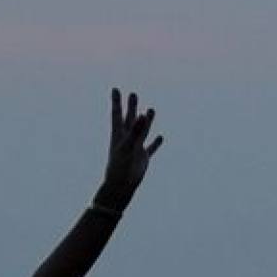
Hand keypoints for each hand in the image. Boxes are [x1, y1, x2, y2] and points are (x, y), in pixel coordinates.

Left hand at [98, 87, 162, 210]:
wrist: (121, 186)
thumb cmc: (120, 167)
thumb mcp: (128, 146)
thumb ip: (135, 130)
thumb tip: (143, 115)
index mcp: (119, 135)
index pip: (117, 114)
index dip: (117, 102)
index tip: (115, 90)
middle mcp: (127, 139)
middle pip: (130, 119)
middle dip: (131, 107)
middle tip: (133, 95)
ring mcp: (135, 148)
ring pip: (142, 131)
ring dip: (146, 121)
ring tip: (150, 110)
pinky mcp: (143, 158)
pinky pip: (150, 147)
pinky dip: (155, 142)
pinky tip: (160, 137)